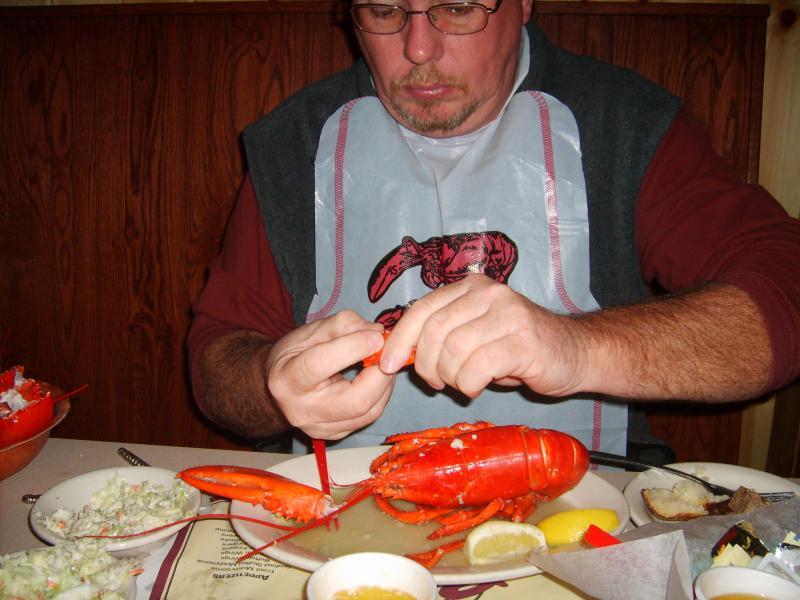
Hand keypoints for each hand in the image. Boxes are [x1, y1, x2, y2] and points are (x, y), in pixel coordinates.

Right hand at [266, 310, 394, 439]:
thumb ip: (344, 325)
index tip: (376, 337)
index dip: (353, 348)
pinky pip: (369, 417)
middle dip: (381, 374)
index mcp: (288, 379)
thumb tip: (377, 332)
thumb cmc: (294, 355)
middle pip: (356, 401)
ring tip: (384, 363)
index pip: (321, 364)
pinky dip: (380, 396)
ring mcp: (320, 429)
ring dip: (385, 385)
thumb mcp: (310, 331)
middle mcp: (302, 411)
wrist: (276, 387)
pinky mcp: (335, 435)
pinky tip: (376, 380)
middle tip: (388, 353)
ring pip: (369, 412)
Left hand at [378, 274, 587, 397]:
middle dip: (427, 365)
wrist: (575, 352)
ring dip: (451, 377)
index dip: (400, 340)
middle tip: (438, 382)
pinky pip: (477, 367)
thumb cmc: (519, 347)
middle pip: (434, 331)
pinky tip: (478, 386)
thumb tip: (401, 353)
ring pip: (453, 351)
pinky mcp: (523, 341)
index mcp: (470, 287)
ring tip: (464, 383)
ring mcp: (507, 314)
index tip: (388, 365)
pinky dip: (469, 384)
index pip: (421, 309)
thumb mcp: (477, 332)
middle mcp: (488, 293)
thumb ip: (444, 334)